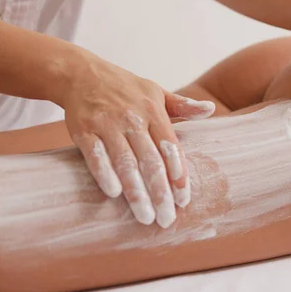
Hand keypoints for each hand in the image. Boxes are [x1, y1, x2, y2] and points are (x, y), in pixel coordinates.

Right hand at [59, 51, 214, 227]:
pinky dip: (104, 173)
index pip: (171, 147)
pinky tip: (114, 194)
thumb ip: (182, 106)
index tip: (184, 200)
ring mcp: (107, 124)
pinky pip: (94, 155)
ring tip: (145, 216)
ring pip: (125, 162)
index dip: (178, 175)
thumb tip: (210, 109)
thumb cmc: (124, 88)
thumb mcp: (155, 91)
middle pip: (150, 161)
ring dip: (136, 191)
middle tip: (167, 219)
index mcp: (153, 112)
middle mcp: (132, 118)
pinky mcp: (83, 130)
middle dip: (160, 192)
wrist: (80, 73)